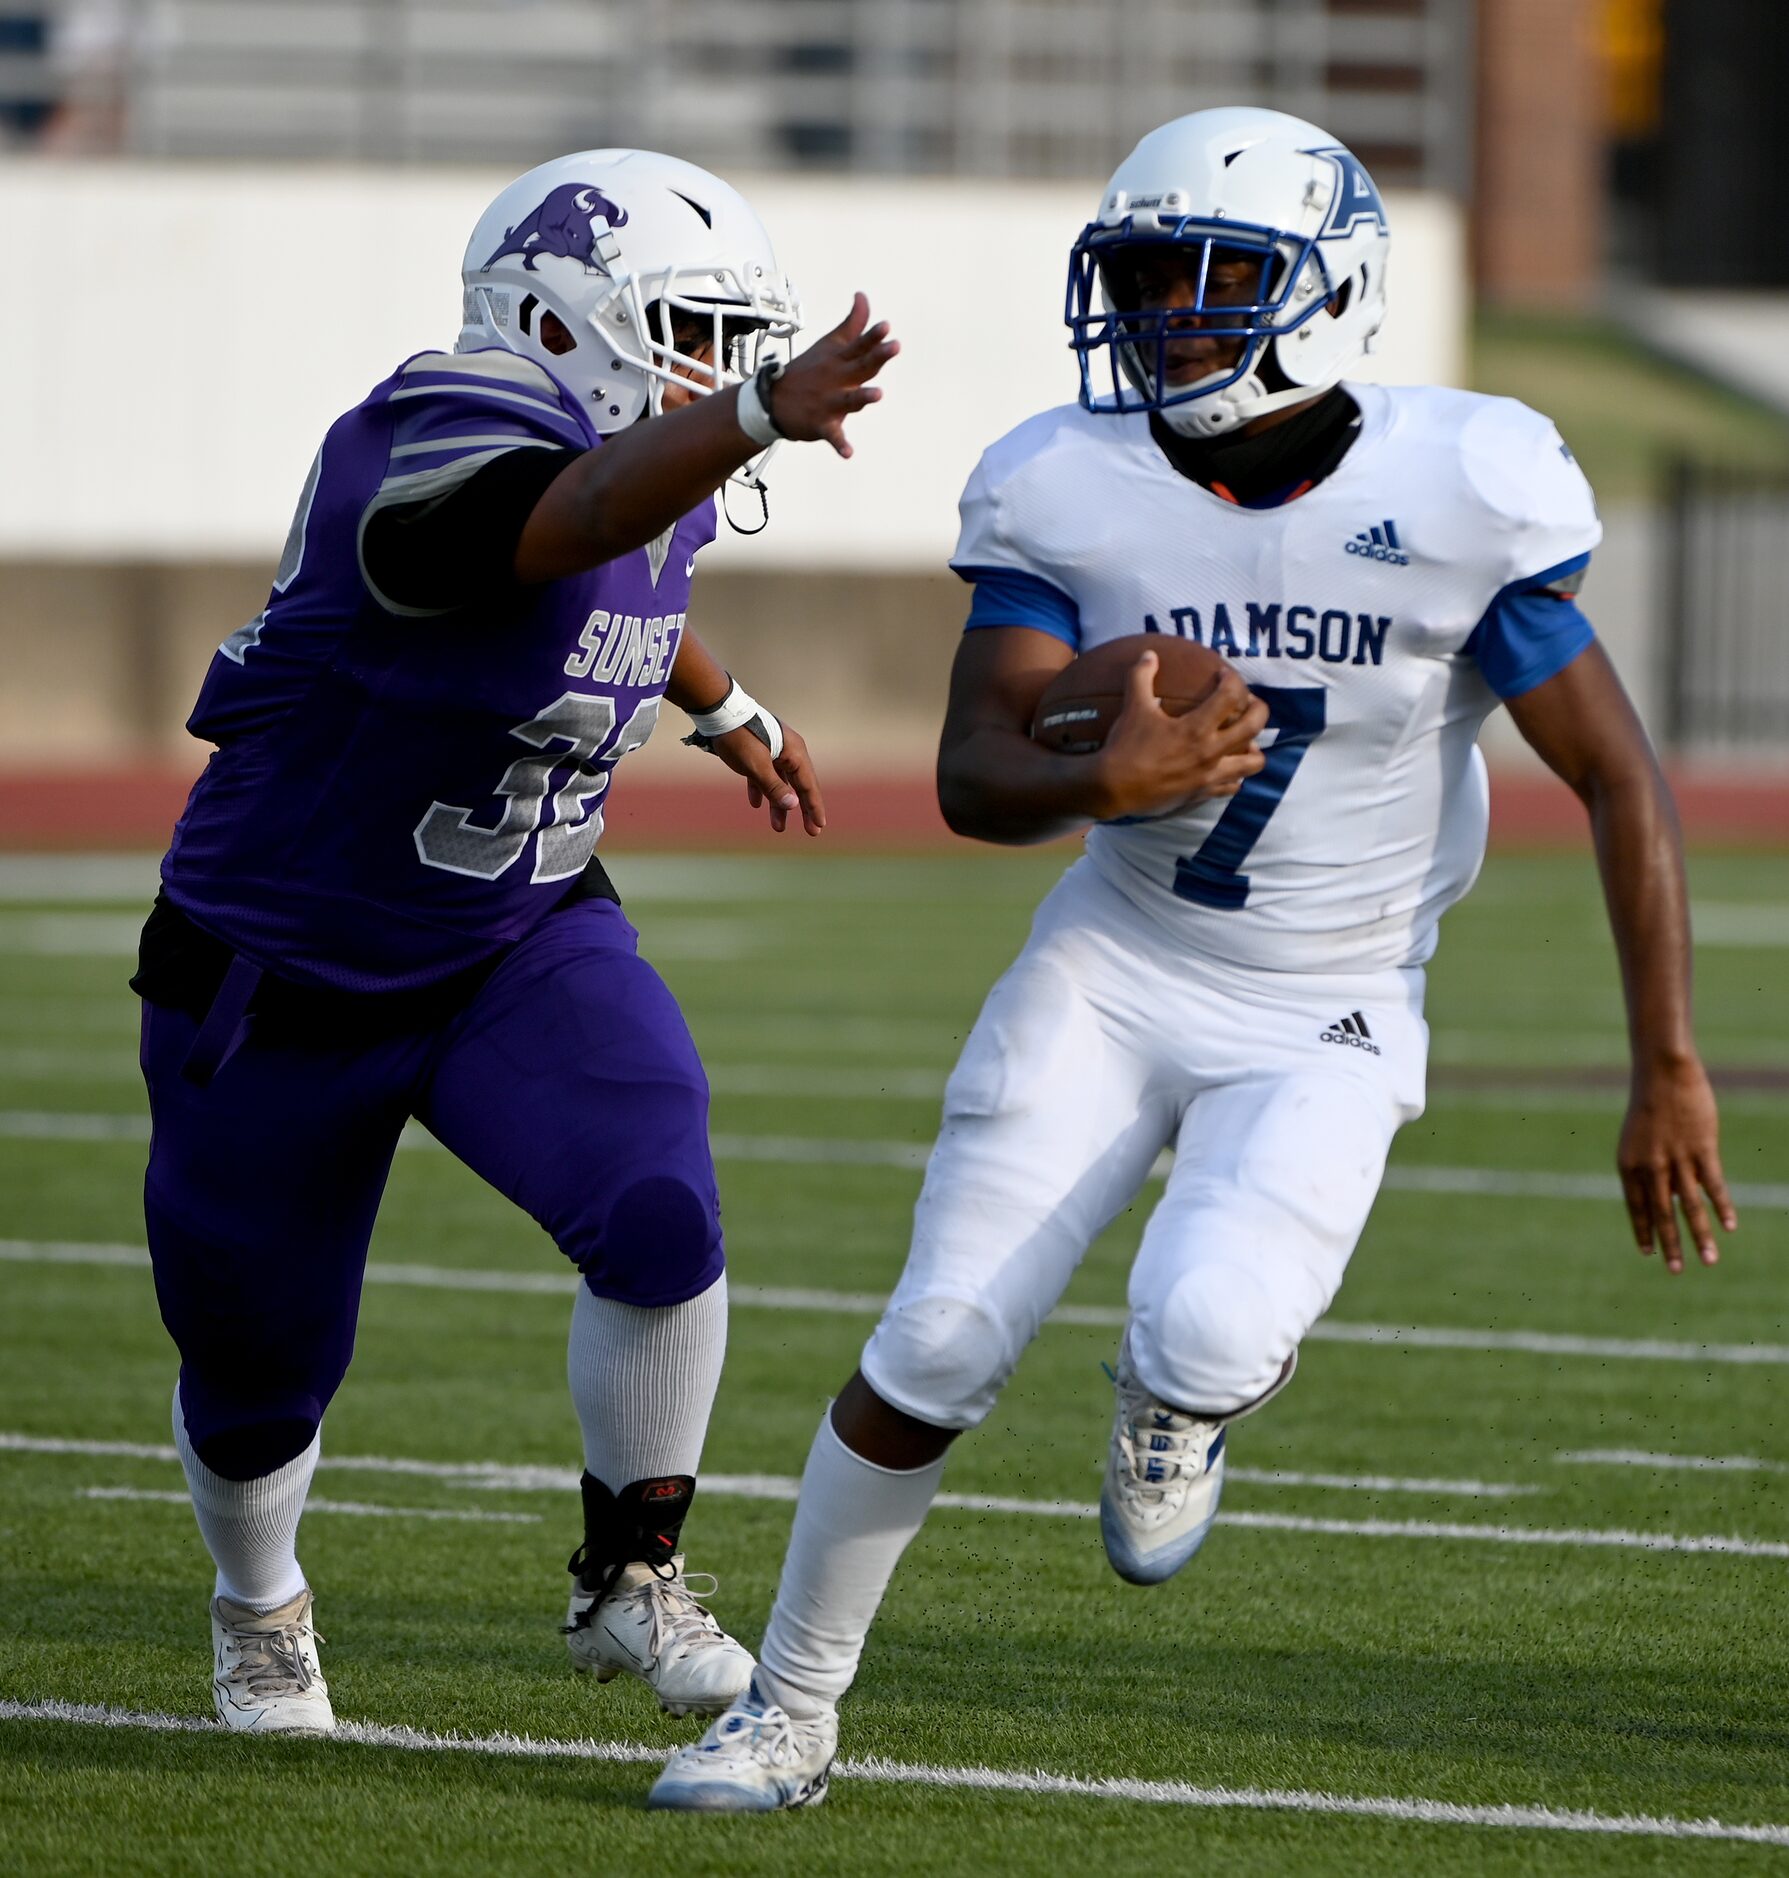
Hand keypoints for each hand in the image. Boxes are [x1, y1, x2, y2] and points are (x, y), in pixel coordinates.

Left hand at [706, 720, 825, 835]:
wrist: (719, 712)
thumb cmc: (739, 737)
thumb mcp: (756, 765)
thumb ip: (774, 786)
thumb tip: (794, 805)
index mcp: (794, 753)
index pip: (808, 786)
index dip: (814, 808)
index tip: (819, 827)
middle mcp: (789, 751)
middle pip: (799, 785)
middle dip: (802, 810)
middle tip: (811, 832)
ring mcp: (774, 750)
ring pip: (781, 783)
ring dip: (778, 805)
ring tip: (778, 828)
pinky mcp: (759, 751)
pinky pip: (764, 775)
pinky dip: (762, 790)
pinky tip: (755, 804)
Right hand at [765, 293, 898, 458]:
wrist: (772, 401)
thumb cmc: (809, 371)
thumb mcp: (829, 345)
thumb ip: (852, 325)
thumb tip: (863, 297)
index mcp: (838, 360)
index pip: (858, 345)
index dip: (873, 336)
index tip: (886, 326)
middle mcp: (835, 379)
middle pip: (860, 366)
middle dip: (877, 356)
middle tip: (894, 347)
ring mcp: (828, 402)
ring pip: (848, 400)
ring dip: (862, 397)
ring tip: (878, 394)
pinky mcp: (821, 424)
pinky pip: (833, 436)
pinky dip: (840, 444)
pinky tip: (848, 453)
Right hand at [1091, 652, 1267, 819]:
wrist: (1114, 789)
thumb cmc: (1125, 747)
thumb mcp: (1133, 708)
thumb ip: (1141, 677)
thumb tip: (1149, 654)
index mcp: (1196, 728)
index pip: (1230, 696)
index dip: (1232, 680)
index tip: (1223, 675)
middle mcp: (1210, 752)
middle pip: (1254, 727)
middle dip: (1258, 709)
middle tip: (1249, 703)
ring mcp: (1209, 775)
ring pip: (1252, 762)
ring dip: (1253, 748)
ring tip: (1245, 740)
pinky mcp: (1202, 793)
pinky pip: (1232, 787)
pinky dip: (1235, 776)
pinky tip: (1226, 767)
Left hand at [1617, 1056, 1737, 1273]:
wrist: (1662, 1072)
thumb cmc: (1650, 1105)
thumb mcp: (1638, 1139)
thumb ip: (1650, 1170)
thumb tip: (1668, 1198)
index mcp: (1628, 1165)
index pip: (1635, 1207)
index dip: (1643, 1231)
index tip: (1648, 1253)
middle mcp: (1650, 1167)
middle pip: (1662, 1214)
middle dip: (1671, 1245)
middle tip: (1677, 1271)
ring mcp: (1677, 1159)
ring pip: (1689, 1206)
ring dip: (1701, 1236)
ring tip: (1709, 1261)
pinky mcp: (1702, 1149)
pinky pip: (1713, 1185)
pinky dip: (1722, 1207)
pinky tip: (1729, 1227)